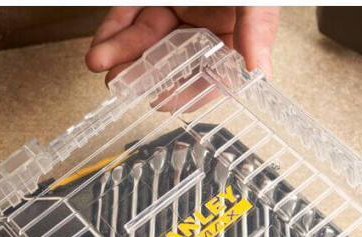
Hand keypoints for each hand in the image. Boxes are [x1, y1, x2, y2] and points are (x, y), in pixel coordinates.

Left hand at [86, 7, 279, 84]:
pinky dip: (114, 30)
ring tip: (100, 64)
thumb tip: (261, 73)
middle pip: (170, 60)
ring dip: (120, 55)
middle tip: (121, 83)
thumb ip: (256, 29)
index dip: (187, 92)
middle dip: (142, 73)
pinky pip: (130, 15)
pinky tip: (100, 46)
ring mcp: (177, 10)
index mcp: (236, 33)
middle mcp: (205, 25)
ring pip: (145, 40)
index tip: (162, 101)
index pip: (212, 74)